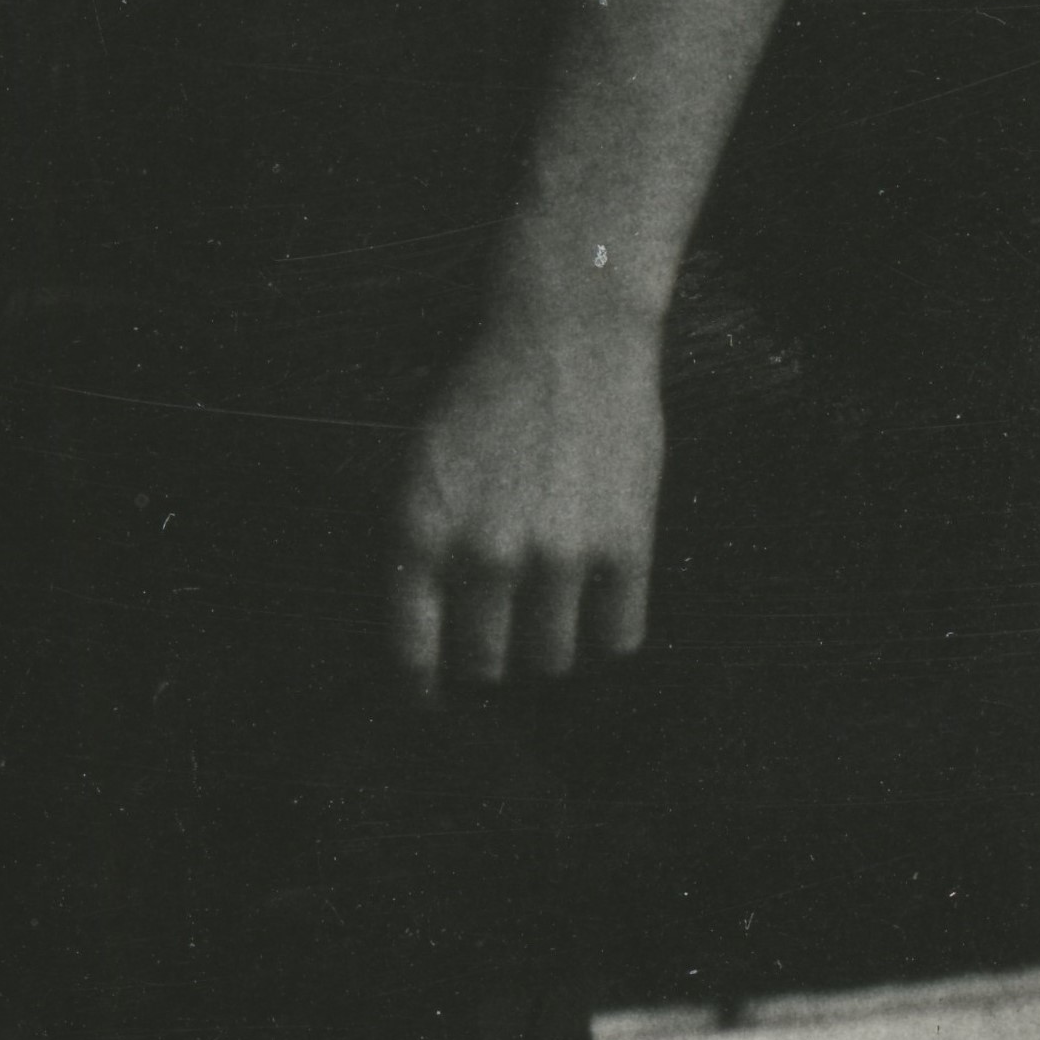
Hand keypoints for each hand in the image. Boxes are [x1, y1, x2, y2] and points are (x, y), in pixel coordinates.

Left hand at [389, 272, 667, 698]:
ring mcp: (559, 556)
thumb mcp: (420, 467)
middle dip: (489, 664)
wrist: (566, 338)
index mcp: (422, 533)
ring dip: (549, 648)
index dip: (422, 688)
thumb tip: (426, 629)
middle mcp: (485, 555)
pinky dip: (606, 633)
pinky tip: (597, 605)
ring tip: (550, 617)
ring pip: (553, 660)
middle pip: (488, 667)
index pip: (414, 651)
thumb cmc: (484, 397)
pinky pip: (617, 638)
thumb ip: (419, 546)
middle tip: (499, 646)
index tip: (430, 702)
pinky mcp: (625, 548)